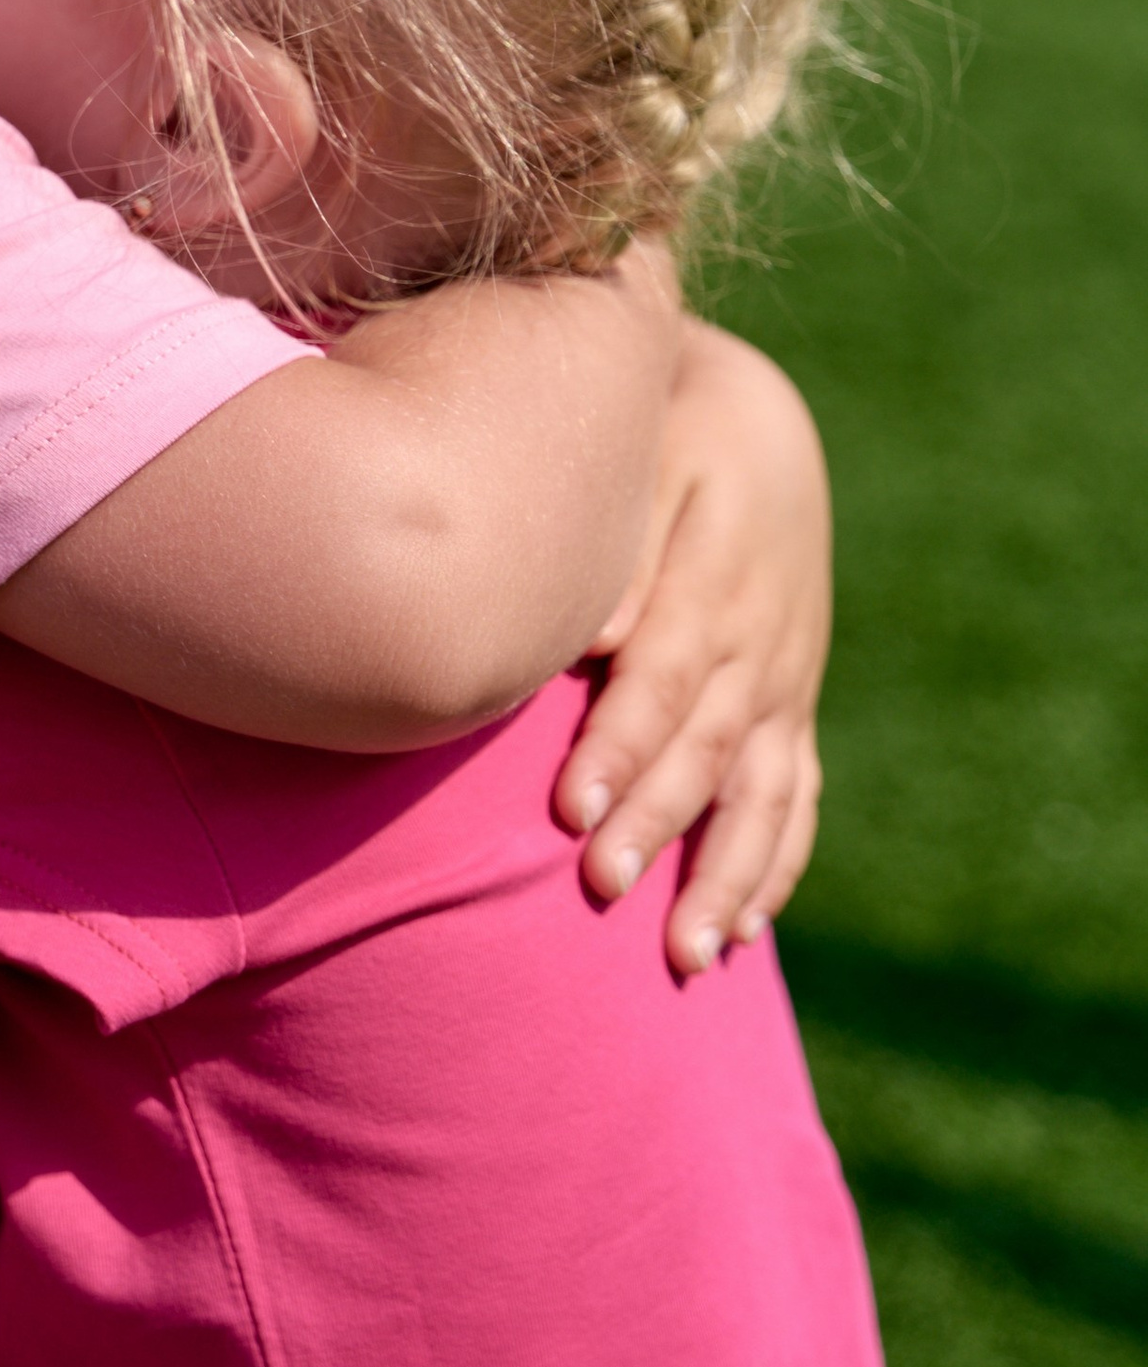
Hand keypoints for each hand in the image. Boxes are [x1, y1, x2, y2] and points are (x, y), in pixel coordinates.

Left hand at [551, 322, 829, 976]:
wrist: (750, 411)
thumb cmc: (664, 427)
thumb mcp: (649, 450)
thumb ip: (622, 546)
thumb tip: (593, 637)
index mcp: (723, 578)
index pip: (668, 676)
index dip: (622, 745)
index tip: (569, 808)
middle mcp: (767, 642)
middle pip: (709, 747)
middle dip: (659, 823)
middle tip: (603, 887)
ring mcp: (788, 680)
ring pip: (762, 792)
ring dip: (726, 875)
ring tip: (687, 955)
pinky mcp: (794, 701)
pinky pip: (796, 794)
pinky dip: (775, 862)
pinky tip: (747, 928)